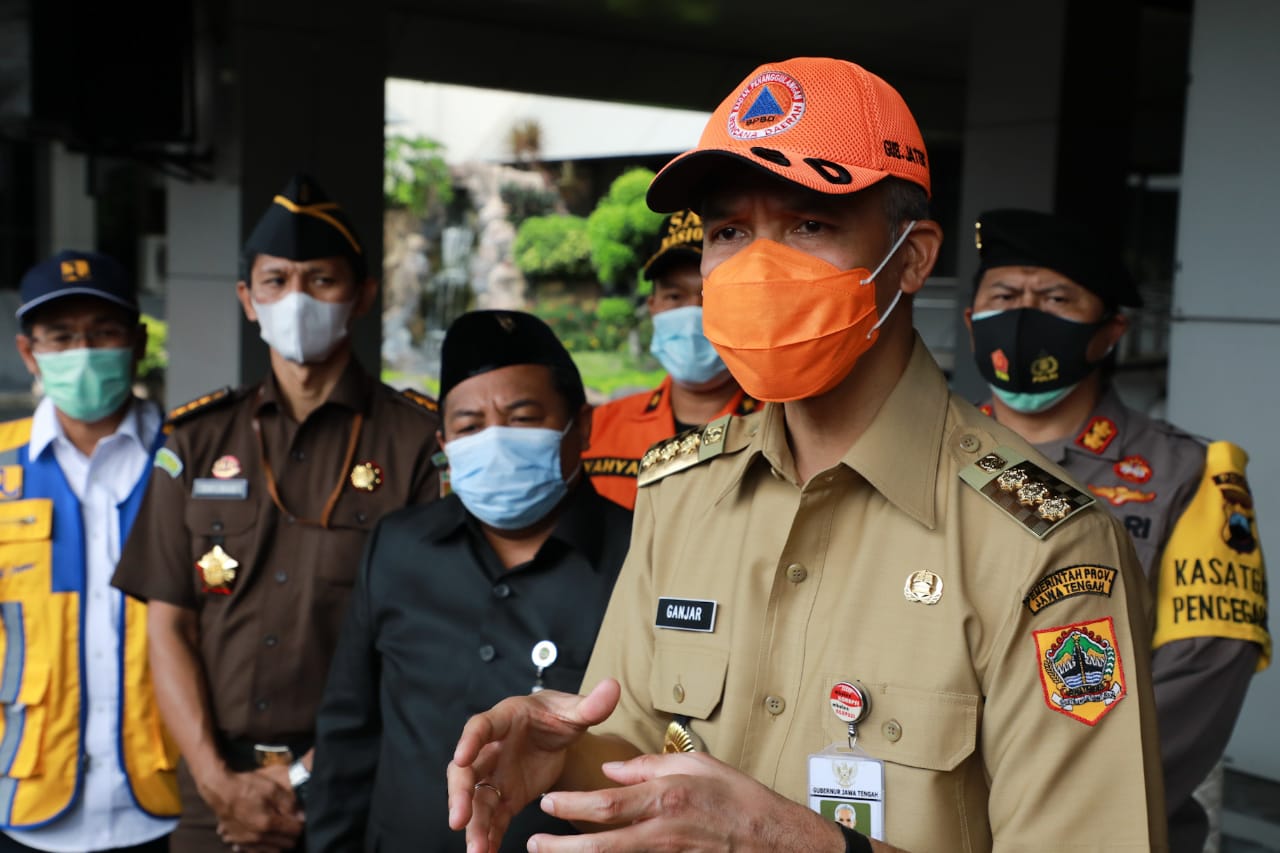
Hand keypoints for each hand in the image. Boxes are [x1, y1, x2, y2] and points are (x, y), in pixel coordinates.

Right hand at [203, 764, 302, 850]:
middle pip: (285, 844)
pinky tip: (265, 837)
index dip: (300, 824)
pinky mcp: (237, 841)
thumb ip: (289, 803)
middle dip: (292, 835)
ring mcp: (246, 842)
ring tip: (281, 830)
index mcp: (268, 823)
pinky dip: (264, 847)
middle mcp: (258, 837)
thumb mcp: (272, 788)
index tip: (300, 817)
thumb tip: (302, 816)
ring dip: (279, 842)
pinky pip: (256, 851)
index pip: (295, 832)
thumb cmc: (247, 786)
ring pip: (272, 850)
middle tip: (291, 823)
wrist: (220, 790)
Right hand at [448, 679, 620, 852]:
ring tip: (476, 852)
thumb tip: (612, 687)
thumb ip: (591, 705)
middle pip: (467, 770)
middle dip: (460, 794)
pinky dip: (489, 836)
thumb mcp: (575, 710)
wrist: (555, 733)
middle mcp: (492, 748)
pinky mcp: (505, 797)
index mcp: (505, 719)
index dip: (470, 740)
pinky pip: (492, 818)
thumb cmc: (558, 715)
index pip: (482, 726)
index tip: (462, 757)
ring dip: (474, 825)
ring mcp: (495, 775)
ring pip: (477, 800)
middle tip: (459, 819)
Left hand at [529, 751, 869, 852]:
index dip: (572, 805)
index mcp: (666, 797)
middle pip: (601, 843)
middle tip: (534, 843)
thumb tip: (613, 770)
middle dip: (562, 846)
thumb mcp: (697, 765)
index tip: (549, 802)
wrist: (773, 837)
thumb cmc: (739, 798)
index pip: (607, 803)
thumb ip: (649, 765)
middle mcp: (663, 831)